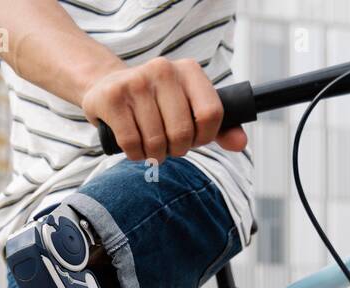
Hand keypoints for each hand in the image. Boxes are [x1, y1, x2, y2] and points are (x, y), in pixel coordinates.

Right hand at [81, 57, 247, 162]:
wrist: (109, 88)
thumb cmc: (157, 105)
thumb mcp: (190, 109)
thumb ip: (220, 127)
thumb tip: (241, 144)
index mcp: (189, 70)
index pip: (211, 114)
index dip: (203, 137)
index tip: (193, 138)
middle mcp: (163, 70)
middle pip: (183, 133)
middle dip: (176, 150)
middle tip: (167, 145)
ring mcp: (136, 81)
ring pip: (156, 142)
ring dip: (154, 155)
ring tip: (149, 145)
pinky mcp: (112, 97)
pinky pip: (132, 144)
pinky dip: (135, 154)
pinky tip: (133, 145)